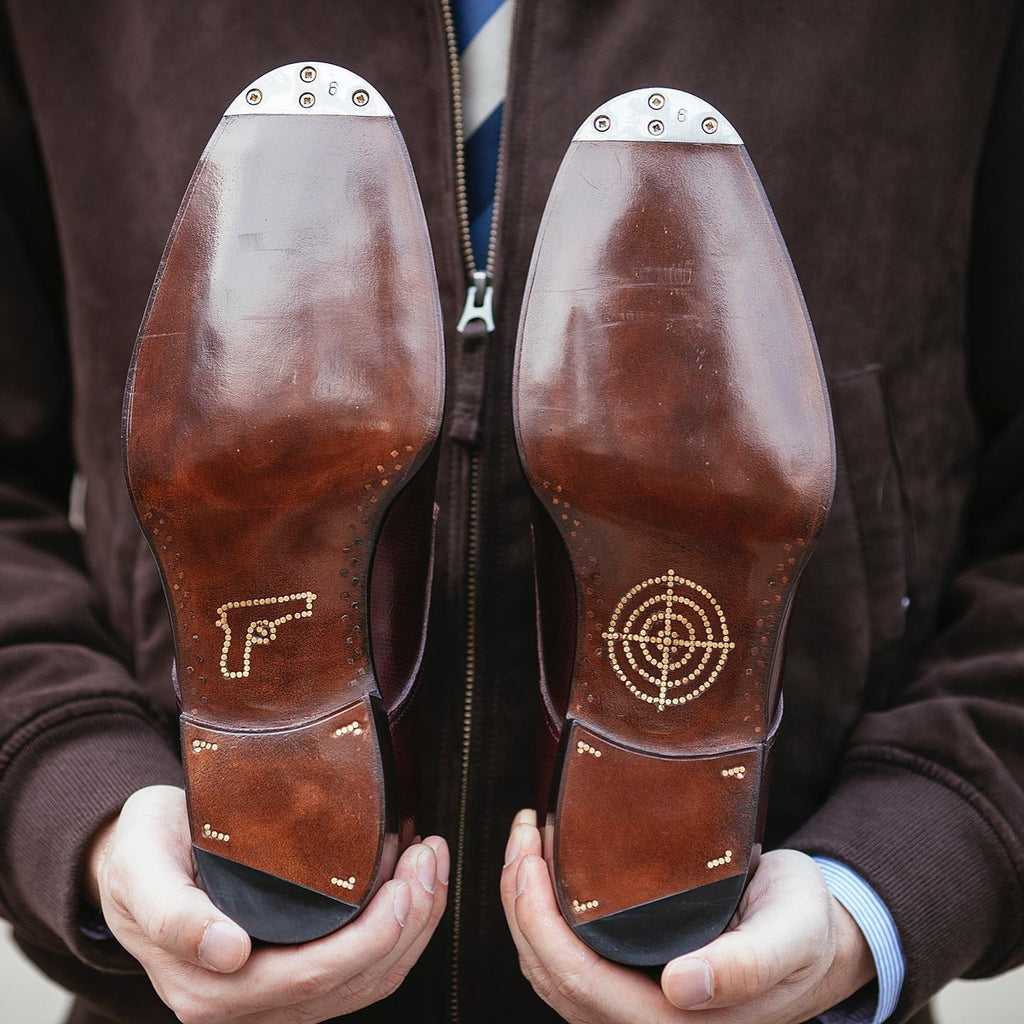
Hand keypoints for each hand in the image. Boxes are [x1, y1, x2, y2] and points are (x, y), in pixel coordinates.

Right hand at [86, 785, 446, 1022]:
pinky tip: (412, 880)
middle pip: (355, 980)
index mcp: (211, 987)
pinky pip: (361, 970)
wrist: (131, 866)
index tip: (409, 879)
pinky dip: (398, 928)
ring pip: (367, 980)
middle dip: (410, 918)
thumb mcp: (142, 868)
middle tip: (431, 853)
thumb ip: (174, 915)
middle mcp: (246, 1007)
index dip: (378, 933)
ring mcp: (273, 998)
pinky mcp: (294, 976)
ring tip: (431, 860)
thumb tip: (227, 953)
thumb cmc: (140, 856)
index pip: (318, 976)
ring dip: (414, 922)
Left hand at [499, 809, 874, 1023]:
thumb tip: (682, 987)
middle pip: (549, 971)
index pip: (577, 979)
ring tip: (526, 842)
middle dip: (520, 899)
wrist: (822, 939)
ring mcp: (633, 1006)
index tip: (530, 854)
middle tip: (523, 831)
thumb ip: (745, 965)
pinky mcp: (630, 981)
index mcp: (678, 1022)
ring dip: (524, 904)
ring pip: (549, 968)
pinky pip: (566, 957)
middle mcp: (644, 1022)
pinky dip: (542, 913)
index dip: (538, 919)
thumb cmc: (806, 932)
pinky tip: (545, 870)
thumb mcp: (789, 936)